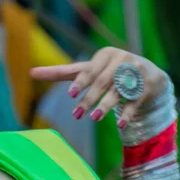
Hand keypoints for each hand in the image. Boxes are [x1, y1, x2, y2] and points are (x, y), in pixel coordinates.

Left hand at [29, 47, 166, 128]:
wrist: (148, 75)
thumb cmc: (108, 71)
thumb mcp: (87, 70)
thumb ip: (61, 72)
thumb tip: (30, 72)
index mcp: (105, 54)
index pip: (90, 69)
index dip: (81, 82)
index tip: (71, 94)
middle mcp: (122, 60)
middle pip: (103, 82)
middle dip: (90, 99)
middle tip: (77, 115)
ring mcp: (137, 72)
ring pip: (119, 91)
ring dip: (106, 106)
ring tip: (93, 118)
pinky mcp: (147, 86)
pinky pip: (136, 101)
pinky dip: (128, 113)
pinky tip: (119, 125)